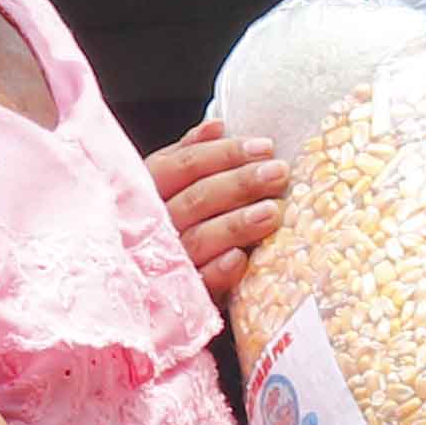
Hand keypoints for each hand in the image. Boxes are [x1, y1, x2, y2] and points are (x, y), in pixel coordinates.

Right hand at [147, 121, 289, 310]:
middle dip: (239, 183)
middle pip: (194, 200)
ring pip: (197, 239)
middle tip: (278, 173)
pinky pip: (197, 285)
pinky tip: (239, 260)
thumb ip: (190, 156)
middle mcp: (151, 226)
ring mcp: (163, 263)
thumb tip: (218, 126)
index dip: (224, 154)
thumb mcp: (174, 187)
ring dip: (235, 224)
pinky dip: (217, 271)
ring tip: (272, 212)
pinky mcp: (179, 298)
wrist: (152, 291)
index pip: (182, 165)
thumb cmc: (172, 227)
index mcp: (146, 192)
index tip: (265, 147)